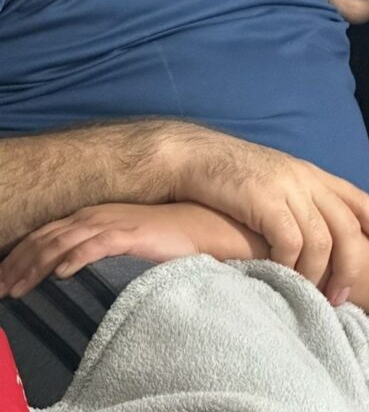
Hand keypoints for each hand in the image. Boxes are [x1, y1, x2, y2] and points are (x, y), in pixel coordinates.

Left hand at [0, 202, 265, 297]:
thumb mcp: (135, 242)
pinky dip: (74, 257)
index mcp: (103, 215)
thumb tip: (74, 270)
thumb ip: (108, 248)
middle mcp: (104, 214)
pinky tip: (60, 275)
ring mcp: (118, 221)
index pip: (54, 231)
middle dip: (19, 260)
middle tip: (0, 287)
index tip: (7, 277)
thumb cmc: (177, 237)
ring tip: (16, 288)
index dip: (26, 252)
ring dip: (36, 264)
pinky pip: (96, 244)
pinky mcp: (133, 232)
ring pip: (64, 241)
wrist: (213, 226)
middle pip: (50, 235)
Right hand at [168, 132, 368, 302]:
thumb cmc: (231, 178)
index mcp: (312, 174)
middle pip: (347, 225)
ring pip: (322, 238)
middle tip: (343, 295)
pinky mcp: (264, 199)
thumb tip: (318, 240)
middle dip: (351, 264)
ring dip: (321, 273)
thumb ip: (299, 204)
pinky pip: (290, 241)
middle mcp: (305, 178)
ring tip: (314, 297)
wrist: (193, 157)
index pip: (359, 200)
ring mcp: (286, 187)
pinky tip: (284, 279)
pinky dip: (291, 265)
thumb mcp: (276, 184)